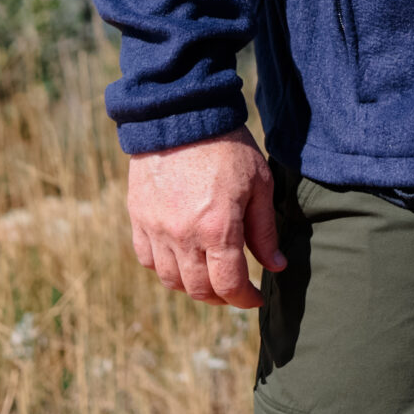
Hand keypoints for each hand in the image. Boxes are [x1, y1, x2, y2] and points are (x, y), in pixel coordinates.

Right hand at [127, 128, 284, 308]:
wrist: (181, 114)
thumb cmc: (228, 146)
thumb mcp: (259, 184)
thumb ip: (264, 230)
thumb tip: (275, 266)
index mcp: (218, 229)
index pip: (229, 284)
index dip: (245, 298)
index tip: (255, 297)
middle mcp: (183, 236)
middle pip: (199, 289)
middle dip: (221, 297)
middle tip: (234, 288)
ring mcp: (157, 229)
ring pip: (171, 279)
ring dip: (192, 285)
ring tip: (209, 275)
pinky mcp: (138, 218)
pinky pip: (147, 259)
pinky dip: (164, 267)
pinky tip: (180, 258)